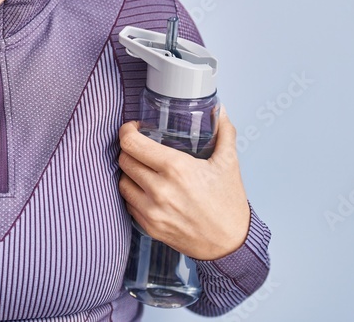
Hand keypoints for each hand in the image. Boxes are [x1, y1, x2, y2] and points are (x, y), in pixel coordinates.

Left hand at [117, 105, 249, 260]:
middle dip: (129, 149)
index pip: (132, 143)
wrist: (231, 245)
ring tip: (143, 168)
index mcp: (176, 168)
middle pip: (124, 159)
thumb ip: (223, 131)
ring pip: (122, 181)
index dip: (127, 131)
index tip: (134, 128)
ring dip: (129, 171)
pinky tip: (146, 188)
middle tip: (140, 147)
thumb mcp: (229, 163)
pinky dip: (133, 193)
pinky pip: (128, 203)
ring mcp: (152, 211)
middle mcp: (160, 189)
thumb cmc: (229, 203)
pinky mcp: (149, 227)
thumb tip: (219, 109)